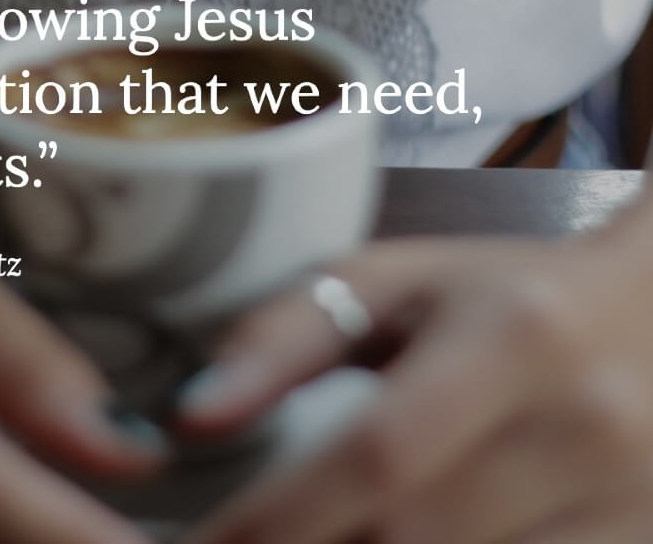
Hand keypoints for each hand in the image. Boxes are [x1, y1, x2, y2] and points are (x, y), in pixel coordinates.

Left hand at [176, 234, 652, 543]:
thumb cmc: (507, 294)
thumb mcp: (396, 280)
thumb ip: (285, 334)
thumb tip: (191, 415)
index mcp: (516, 338)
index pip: (379, 455)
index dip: (277, 517)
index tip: (201, 541)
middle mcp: (589, 431)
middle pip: (415, 540)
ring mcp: (632, 508)